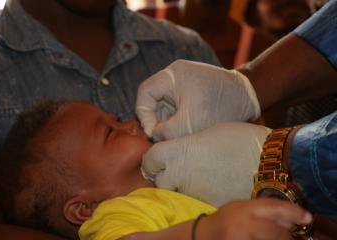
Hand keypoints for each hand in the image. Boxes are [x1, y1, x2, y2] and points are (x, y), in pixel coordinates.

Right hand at [136, 60, 260, 140]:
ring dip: (167, 122)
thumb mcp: (190, 123)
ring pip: (164, 106)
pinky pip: (176, 107)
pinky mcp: (191, 92)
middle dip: (156, 121)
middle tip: (162, 138)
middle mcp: (175, 76)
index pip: (145, 93)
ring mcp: (183, 83)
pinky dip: (176, 121)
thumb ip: (166, 132)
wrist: (250, 97)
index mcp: (171, 75)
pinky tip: (183, 132)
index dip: (144, 115)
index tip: (152, 133)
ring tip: (175, 137)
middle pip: (153, 100)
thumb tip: (154, 136)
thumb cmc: (221, 106)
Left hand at [141, 122, 270, 206]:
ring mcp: (194, 192)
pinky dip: (198, 194)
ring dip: (180, 185)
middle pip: (159, 180)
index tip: (157, 158)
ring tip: (195, 177)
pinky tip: (210, 185)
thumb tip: (180, 150)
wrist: (269, 162)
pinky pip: (194, 201)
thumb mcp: (209, 132)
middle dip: (163, 175)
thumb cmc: (241, 139)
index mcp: (179, 152)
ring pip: (176, 192)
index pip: (150, 159)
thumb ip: (187, 143)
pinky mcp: (207, 204)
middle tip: (175, 169)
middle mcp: (181, 174)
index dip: (152, 159)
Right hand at [201, 198, 312, 239]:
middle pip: (276, 232)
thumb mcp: (242, 207)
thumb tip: (289, 219)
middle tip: (289, 236)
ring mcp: (242, 239)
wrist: (204, 235)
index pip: (273, 207)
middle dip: (286, 236)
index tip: (307, 217)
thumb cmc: (226, 219)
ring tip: (280, 238)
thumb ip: (263, 211)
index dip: (293, 212)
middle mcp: (244, 224)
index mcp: (245, 209)